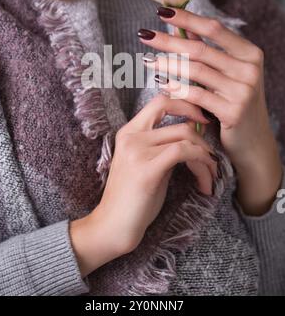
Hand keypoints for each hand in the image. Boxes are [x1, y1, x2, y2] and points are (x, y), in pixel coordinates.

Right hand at [70, 93, 216, 277]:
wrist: (113, 225)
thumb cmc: (133, 197)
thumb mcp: (147, 163)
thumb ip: (163, 145)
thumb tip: (193, 131)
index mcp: (129, 132)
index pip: (160, 101)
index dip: (186, 104)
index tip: (202, 119)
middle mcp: (131, 136)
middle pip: (180, 121)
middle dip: (204, 138)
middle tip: (213, 156)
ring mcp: (137, 151)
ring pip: (186, 137)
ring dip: (206, 157)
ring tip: (210, 176)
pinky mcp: (147, 170)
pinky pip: (183, 153)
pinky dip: (201, 164)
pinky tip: (205, 182)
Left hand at [139, 6, 282, 214]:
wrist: (253, 143)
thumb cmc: (236, 104)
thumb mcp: (228, 75)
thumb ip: (209, 51)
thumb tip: (184, 27)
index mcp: (250, 54)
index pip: (214, 29)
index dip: (187, 19)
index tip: (162, 12)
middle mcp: (249, 69)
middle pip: (201, 49)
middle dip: (169, 41)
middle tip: (145, 35)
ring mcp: (243, 91)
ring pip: (196, 71)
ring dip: (168, 64)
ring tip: (147, 59)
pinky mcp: (233, 111)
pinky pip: (197, 95)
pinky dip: (176, 88)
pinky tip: (160, 84)